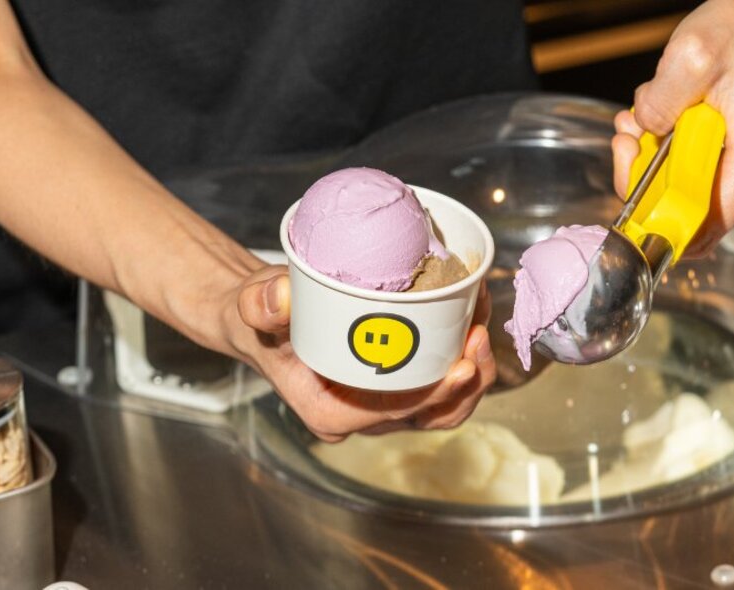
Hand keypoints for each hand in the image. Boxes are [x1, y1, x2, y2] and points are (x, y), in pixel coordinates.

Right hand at [234, 266, 495, 441]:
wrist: (267, 321)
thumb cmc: (262, 322)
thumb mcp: (253, 308)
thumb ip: (260, 305)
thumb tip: (279, 296)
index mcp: (332, 412)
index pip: (396, 413)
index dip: (436, 395)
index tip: (463, 365)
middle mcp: (363, 416)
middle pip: (433, 415)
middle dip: (467, 381)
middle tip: (479, 335)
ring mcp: (385, 404)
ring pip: (446, 405)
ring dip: (473, 369)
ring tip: (481, 320)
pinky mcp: (399, 386)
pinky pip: (441, 381)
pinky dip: (462, 353)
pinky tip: (470, 314)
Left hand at [611, 0, 733, 255]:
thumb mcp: (690, 57)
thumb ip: (656, 106)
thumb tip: (641, 133)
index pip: (695, 228)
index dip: (652, 210)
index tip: (633, 171)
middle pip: (693, 208)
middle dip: (650, 172)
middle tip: (632, 132)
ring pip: (699, 185)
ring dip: (664, 154)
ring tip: (651, 113)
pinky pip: (713, 167)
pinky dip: (685, 145)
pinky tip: (674, 113)